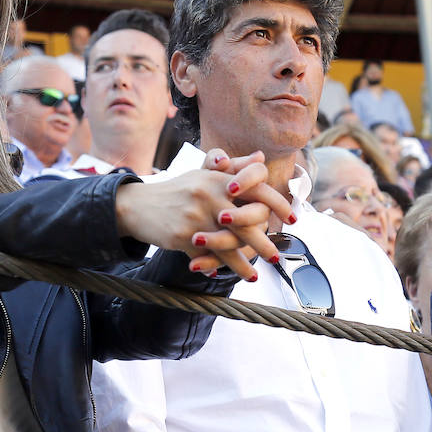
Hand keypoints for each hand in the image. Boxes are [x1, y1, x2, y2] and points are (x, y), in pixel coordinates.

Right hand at [114, 151, 294, 279]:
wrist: (138, 205)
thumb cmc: (178, 190)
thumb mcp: (204, 175)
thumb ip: (234, 167)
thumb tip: (261, 157)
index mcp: (219, 179)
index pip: (258, 189)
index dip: (279, 205)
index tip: (293, 219)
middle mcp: (210, 195)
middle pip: (247, 221)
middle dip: (264, 242)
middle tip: (277, 256)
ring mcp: (197, 216)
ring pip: (229, 244)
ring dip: (244, 263)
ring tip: (255, 273)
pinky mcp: (183, 236)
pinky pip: (208, 256)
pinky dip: (220, 267)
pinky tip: (227, 274)